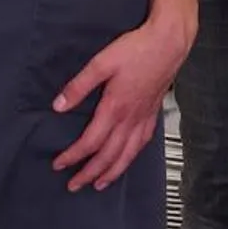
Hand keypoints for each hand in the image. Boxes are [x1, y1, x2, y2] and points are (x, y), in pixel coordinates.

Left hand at [50, 17, 192, 192]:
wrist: (169, 43)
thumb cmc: (137, 49)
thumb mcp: (101, 63)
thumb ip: (79, 86)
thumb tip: (58, 106)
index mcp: (114, 108)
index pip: (90, 142)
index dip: (73, 156)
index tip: (59, 164)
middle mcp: (130, 119)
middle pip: (108, 156)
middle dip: (90, 173)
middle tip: (74, 185)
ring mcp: (144, 118)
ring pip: (127, 155)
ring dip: (112, 172)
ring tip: (100, 184)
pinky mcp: (153, 113)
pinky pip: (142, 143)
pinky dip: (132, 157)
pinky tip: (127, 158)